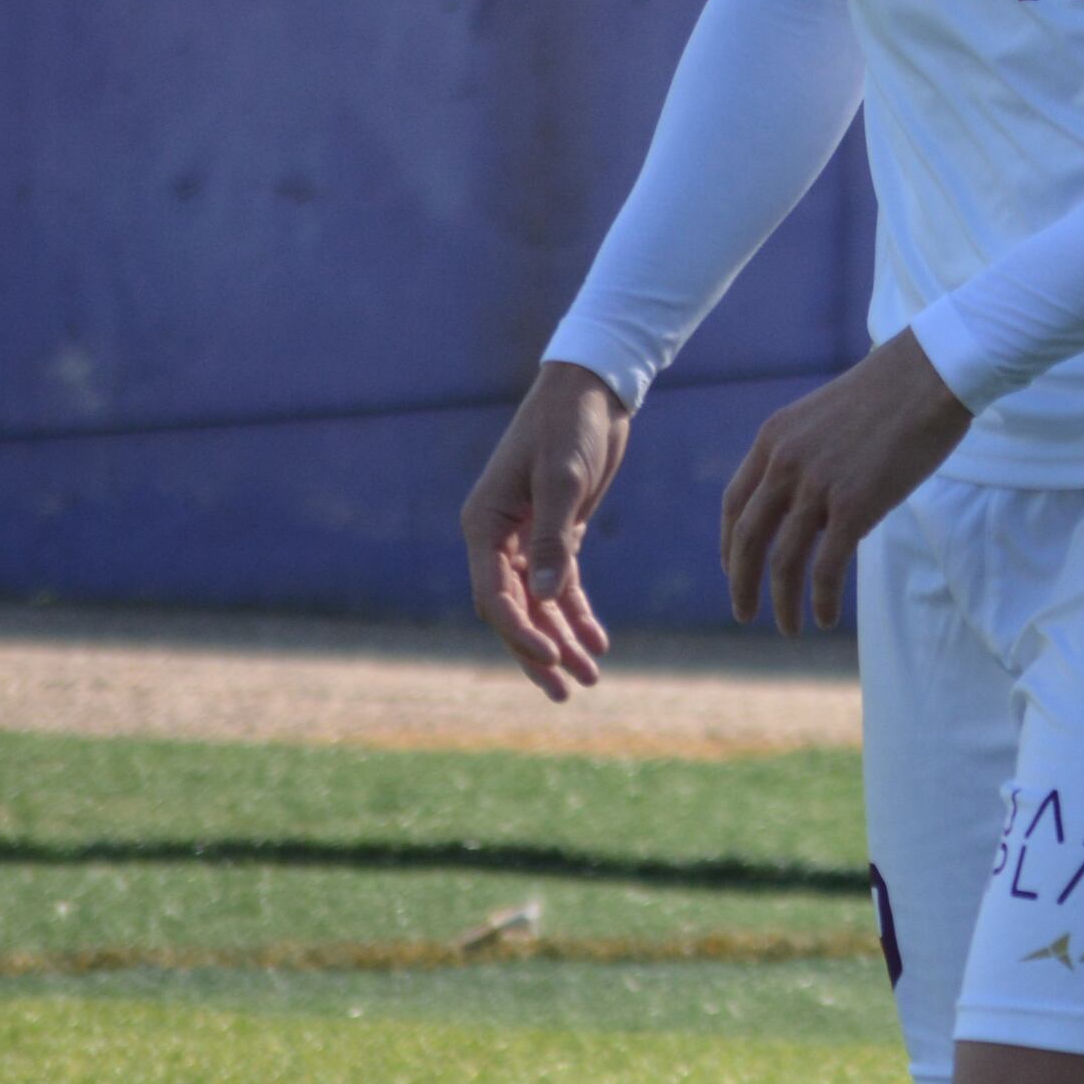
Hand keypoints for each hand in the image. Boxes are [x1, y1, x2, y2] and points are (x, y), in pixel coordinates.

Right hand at [462, 362, 632, 697]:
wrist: (592, 390)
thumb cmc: (569, 426)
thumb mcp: (563, 480)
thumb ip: (554, 540)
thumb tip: (546, 597)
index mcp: (484, 525)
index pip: (493, 596)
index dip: (521, 633)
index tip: (554, 658)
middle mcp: (497, 537)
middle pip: (512, 610)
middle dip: (539, 651)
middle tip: (565, 693)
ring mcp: (525, 537)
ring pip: (539, 603)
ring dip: (562, 639)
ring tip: (590, 679)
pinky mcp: (556, 533)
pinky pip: (562, 585)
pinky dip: (578, 613)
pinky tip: (598, 642)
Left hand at [719, 330, 972, 636]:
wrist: (931, 375)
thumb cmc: (893, 393)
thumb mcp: (828, 418)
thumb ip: (809, 459)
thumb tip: (817, 509)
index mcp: (773, 439)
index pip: (734, 503)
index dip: (728, 544)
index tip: (733, 569)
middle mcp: (784, 464)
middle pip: (747, 538)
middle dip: (741, 583)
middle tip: (744, 613)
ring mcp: (817, 486)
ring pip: (783, 560)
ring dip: (782, 602)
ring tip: (788, 628)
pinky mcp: (853, 506)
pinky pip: (825, 568)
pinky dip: (820, 600)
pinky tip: (824, 619)